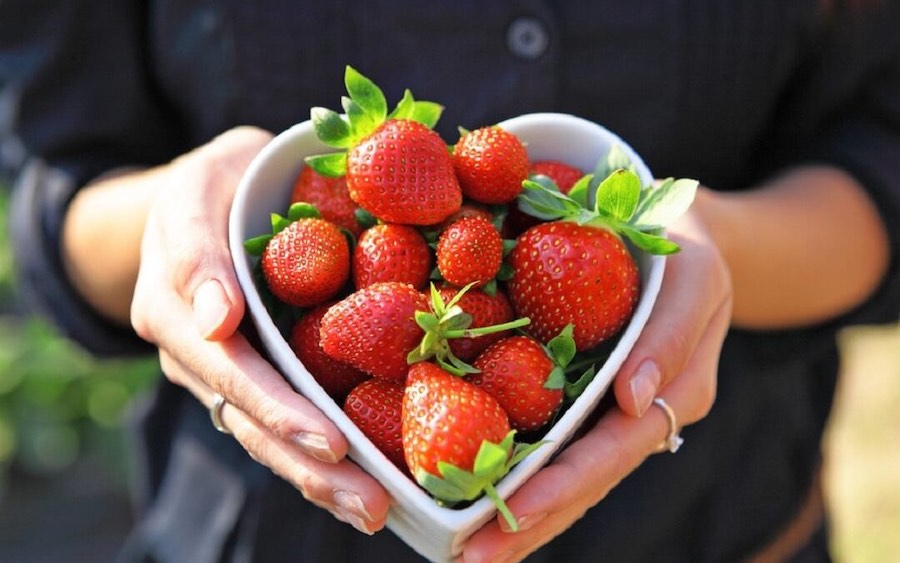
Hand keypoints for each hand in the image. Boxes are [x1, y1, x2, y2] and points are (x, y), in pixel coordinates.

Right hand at [129, 126, 390, 533]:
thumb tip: (217, 321)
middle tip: (370, 502)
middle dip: (309, 463)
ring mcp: (220, 372)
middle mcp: (194, 352)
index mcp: (174, 307)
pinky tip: (365, 486)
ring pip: (265, 436)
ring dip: (320, 478)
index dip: (278, 408)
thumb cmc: (215, 183)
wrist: (205, 198)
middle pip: (250, 420)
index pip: (229, 369)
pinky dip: (320, 459)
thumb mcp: (201, 186)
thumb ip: (198, 249)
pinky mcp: (252, 377)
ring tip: (375, 511)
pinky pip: (281, 422)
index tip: (330, 441)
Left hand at [458, 192, 732, 561]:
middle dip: (528, 523)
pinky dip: (512, 463)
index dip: (562, 487)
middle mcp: (635, 417)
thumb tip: (634, 401)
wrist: (676, 235)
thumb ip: (671, 338)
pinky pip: (546, 434)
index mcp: (672, 398)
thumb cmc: (687, 251)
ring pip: (562, 471)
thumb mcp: (696, 279)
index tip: (512, 516)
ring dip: (516, 511)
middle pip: (582, 483)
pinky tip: (471, 484)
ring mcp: (606, 410)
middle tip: (469, 559)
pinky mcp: (579, 392)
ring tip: (462, 548)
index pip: (611, 454)